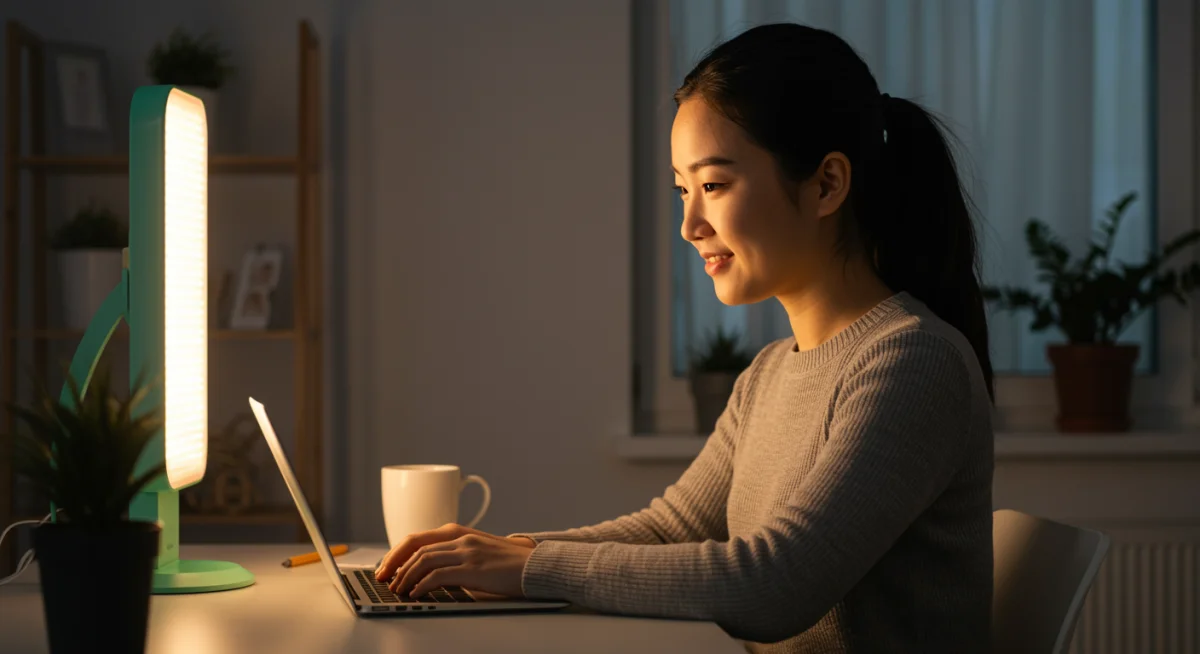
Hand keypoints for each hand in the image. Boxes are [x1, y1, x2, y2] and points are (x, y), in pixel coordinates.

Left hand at [374, 523, 536, 597]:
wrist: (537, 565)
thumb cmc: (509, 564)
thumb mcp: (478, 553)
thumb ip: (455, 556)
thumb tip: (428, 574)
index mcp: (459, 532)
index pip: (417, 538)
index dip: (397, 552)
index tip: (385, 567)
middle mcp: (460, 537)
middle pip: (415, 545)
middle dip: (393, 562)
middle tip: (383, 578)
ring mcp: (467, 551)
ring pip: (423, 559)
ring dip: (405, 576)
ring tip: (398, 589)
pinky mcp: (473, 568)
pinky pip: (438, 575)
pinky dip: (422, 584)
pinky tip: (416, 593)